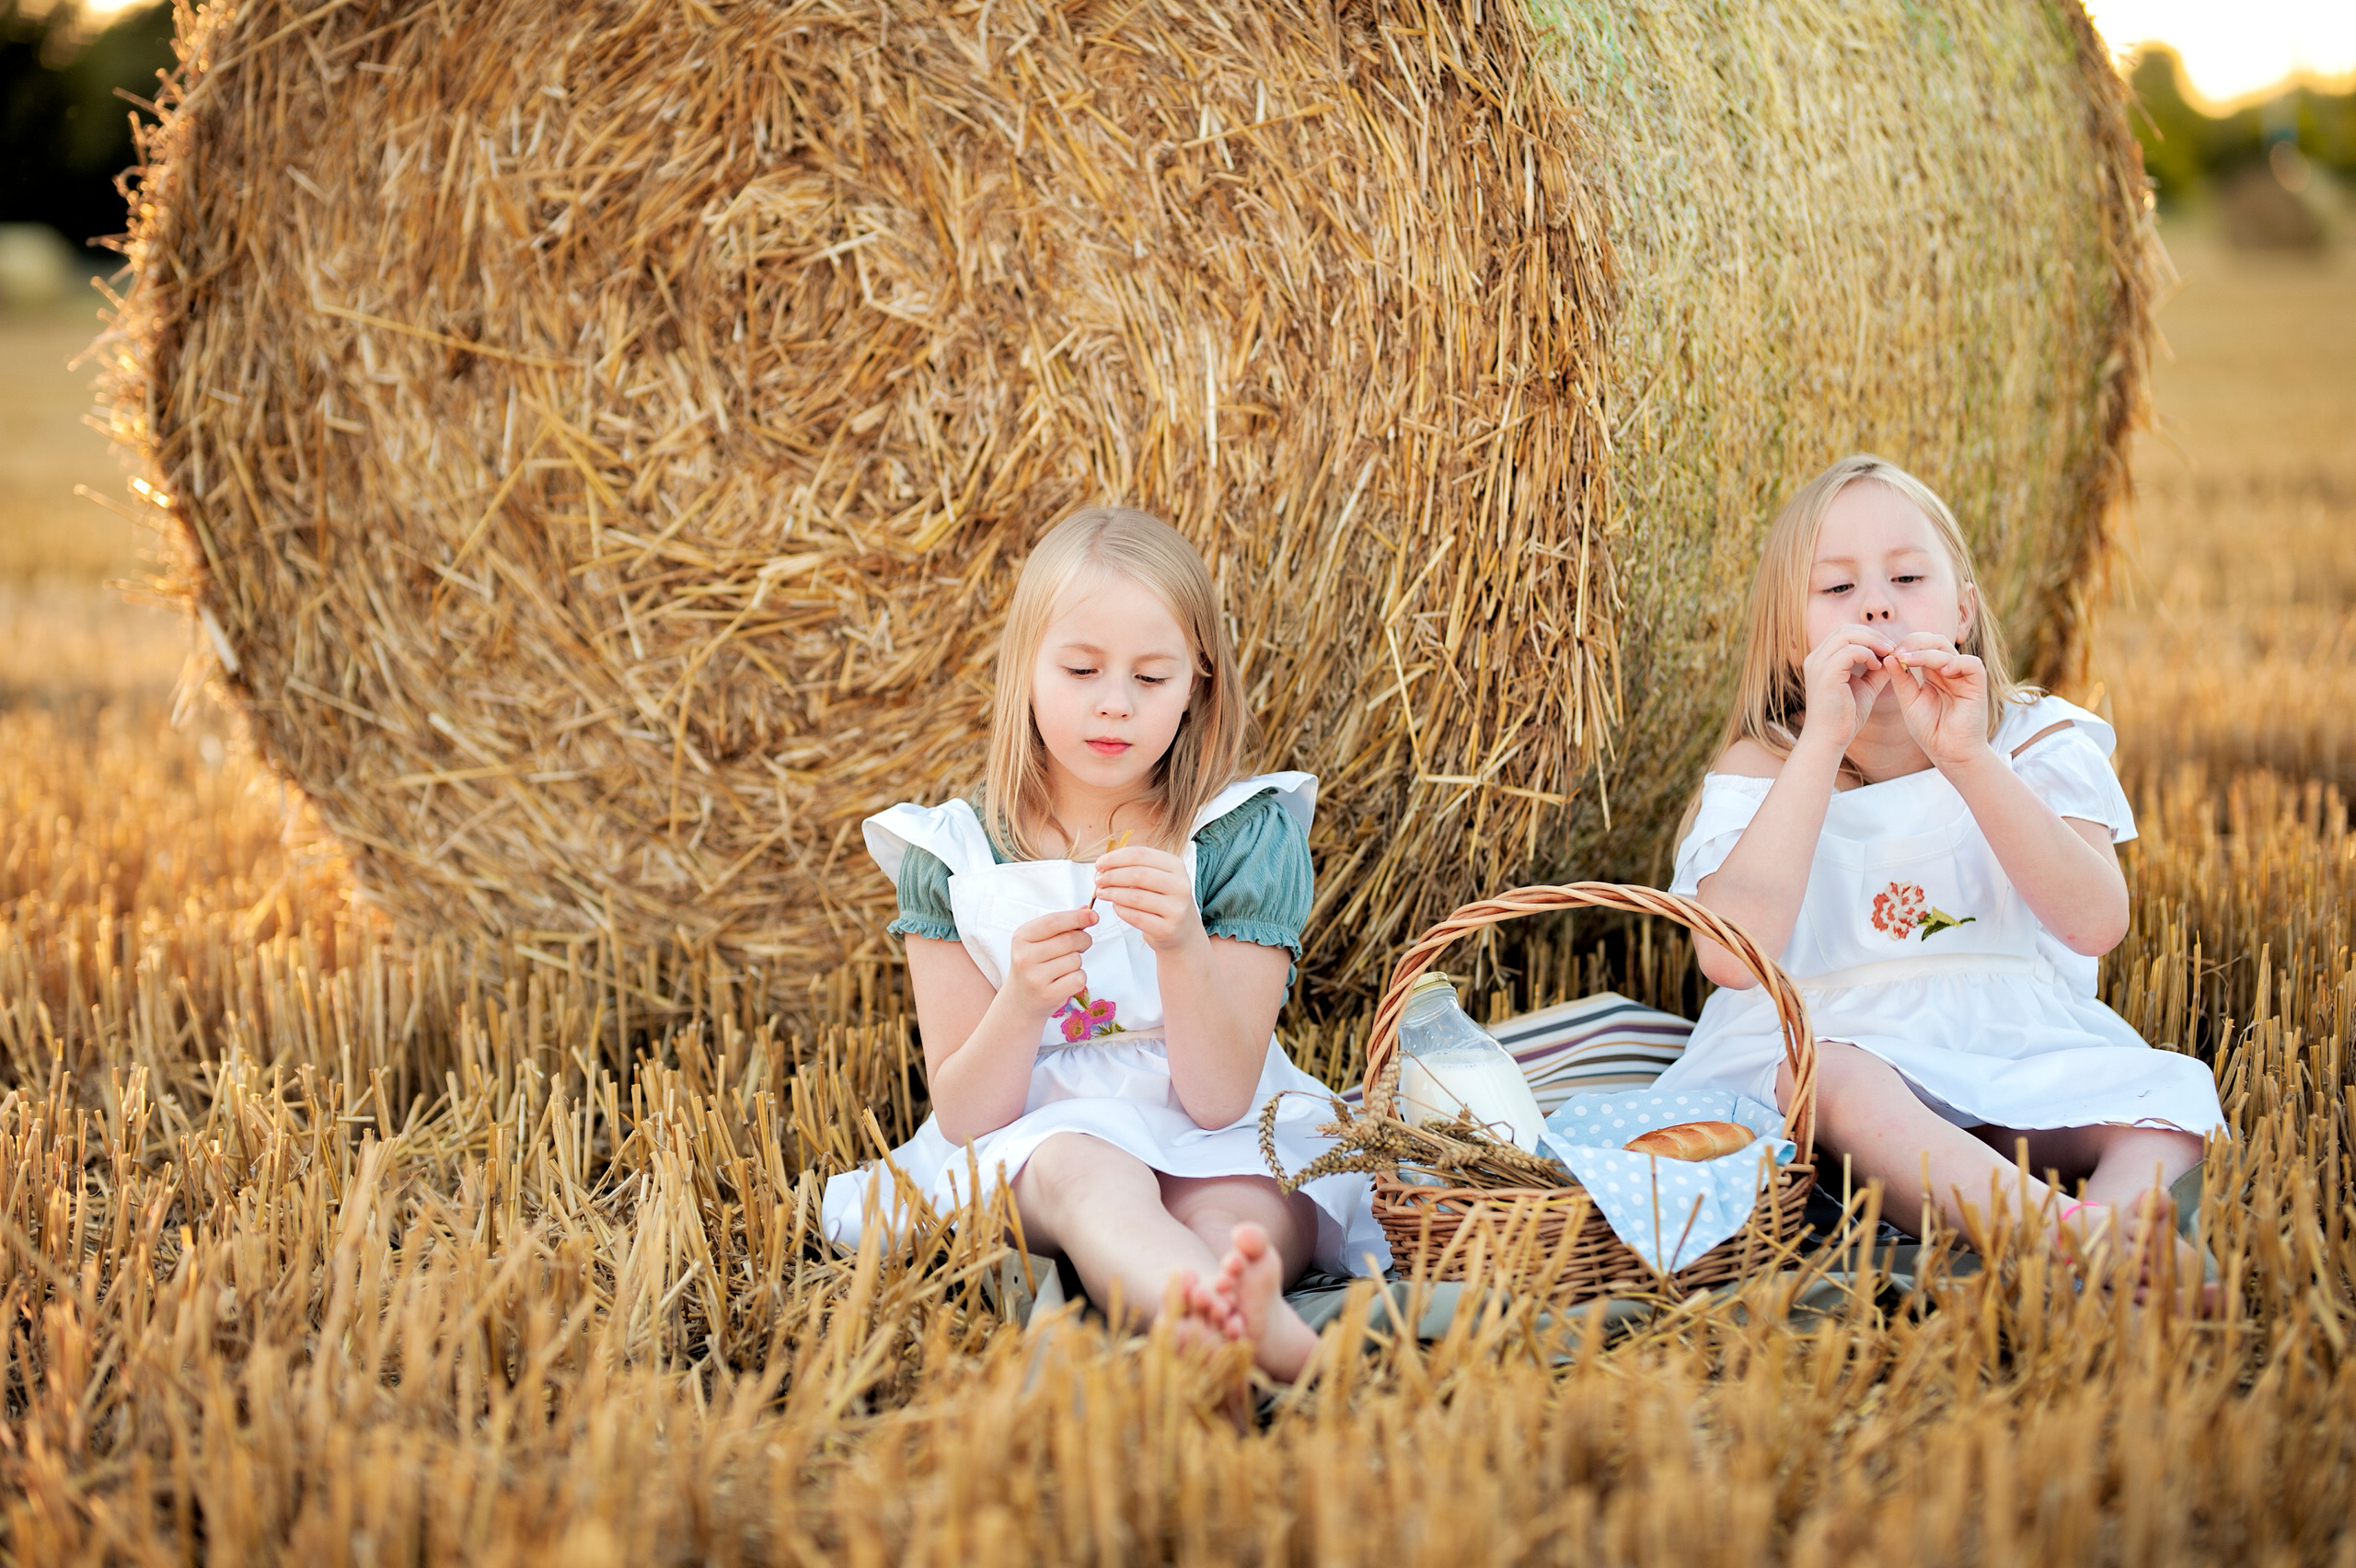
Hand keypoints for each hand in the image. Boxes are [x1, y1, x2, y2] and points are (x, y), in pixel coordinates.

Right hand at [1004, 908, 1093, 1017]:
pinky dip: (1079, 977)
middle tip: (1082, 945)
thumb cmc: (1034, 966)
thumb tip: (1086, 910)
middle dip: (1084, 940)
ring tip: (1064, 967)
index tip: (1093, 916)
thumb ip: (1061, 925)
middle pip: (1069, 940)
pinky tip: (1065, 980)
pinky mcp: (1048, 994)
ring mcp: (1035, 977)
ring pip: (1076, 960)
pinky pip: (1079, 978)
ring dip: (1078, 962)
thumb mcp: (1038, 942)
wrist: (1020, 1001)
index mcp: (1021, 938)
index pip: (1053, 922)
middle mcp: (1025, 957)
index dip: (1077, 917)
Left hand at [1090, 845, 1206, 954]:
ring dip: (1112, 893)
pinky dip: (1121, 910)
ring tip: (1102, 893)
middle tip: (1098, 880)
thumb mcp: (1158, 877)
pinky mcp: (1167, 929)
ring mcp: (1176, 909)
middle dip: (1112, 876)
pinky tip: (1115, 906)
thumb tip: (1104, 865)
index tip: (1100, 864)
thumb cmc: (1163, 900)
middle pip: (1138, 874)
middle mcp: (1180, 886)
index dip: (1115, 858)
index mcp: (1176, 866)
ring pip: (1135, 897)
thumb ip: (1135, 867)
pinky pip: (1136, 917)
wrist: (1183, 931)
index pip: (1141, 855)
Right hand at [1797, 625, 1896, 749]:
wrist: (1829, 740)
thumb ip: (1876, 670)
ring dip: (1872, 641)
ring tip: (1887, 654)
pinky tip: (1877, 666)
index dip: (1869, 635)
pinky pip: (1850, 651)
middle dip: (1873, 635)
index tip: (1888, 648)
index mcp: (1821, 659)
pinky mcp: (1826, 674)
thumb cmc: (1844, 717)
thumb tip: (1894, 656)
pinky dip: (1867, 654)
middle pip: (1846, 628)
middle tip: (1892, 648)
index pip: (1845, 632)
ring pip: (1847, 634)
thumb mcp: (1865, 687)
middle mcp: (1815, 657)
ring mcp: (1818, 664)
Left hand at [1885, 634, 1992, 770]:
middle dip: (1914, 643)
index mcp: (1933, 672)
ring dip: (1927, 653)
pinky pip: (1972, 664)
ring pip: (1948, 650)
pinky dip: (1956, 663)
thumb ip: (1901, 679)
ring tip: (1908, 659)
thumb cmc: (1930, 729)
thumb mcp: (1909, 701)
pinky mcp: (1978, 684)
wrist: (1949, 752)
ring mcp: (1964, 676)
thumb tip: (1890, 657)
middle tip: (1897, 652)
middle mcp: (1949, 670)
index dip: (1905, 645)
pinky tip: (1942, 671)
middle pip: (1935, 641)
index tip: (1887, 653)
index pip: (1921, 646)